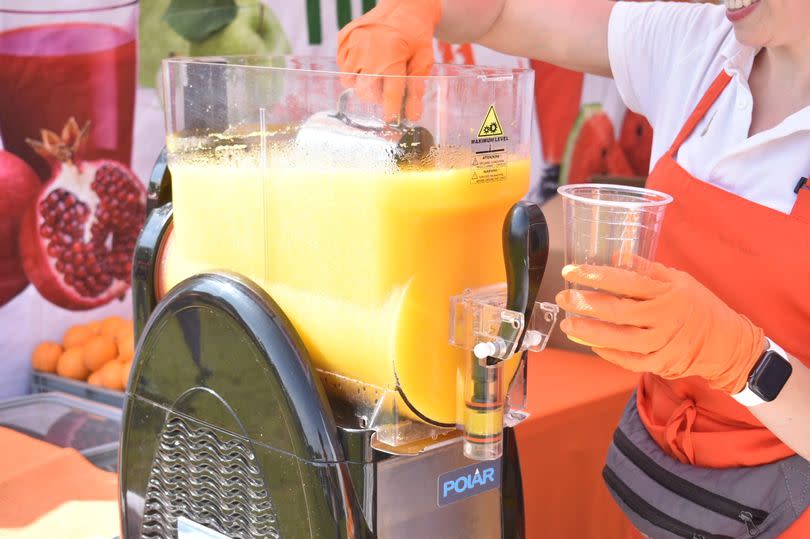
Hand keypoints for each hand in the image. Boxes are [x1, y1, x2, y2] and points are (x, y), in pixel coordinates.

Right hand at [337, 0, 440, 121]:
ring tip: (376, 71)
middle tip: (386, 87)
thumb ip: (416, 88)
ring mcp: (352, 43)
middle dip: (375, 96)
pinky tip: (367, 60)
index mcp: (391, 57)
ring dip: (362, 82)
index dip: (391, 110)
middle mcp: (367, 51)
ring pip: (349, 81)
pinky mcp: (343, 38)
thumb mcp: (423, 61)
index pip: (389, 95)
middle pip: (364, 92)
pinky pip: (342, 65)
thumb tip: (412, 115)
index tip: (391, 120)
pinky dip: (353, 68)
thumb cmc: (416, 34)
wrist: (404, 5)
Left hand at [555, 261, 765, 393]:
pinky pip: (628, 360)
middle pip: (618, 311)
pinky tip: (591, 344)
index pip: (625, 281)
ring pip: (620, 338)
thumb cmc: (700, 307)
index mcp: (667, 292)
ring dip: (590, 332)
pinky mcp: (660, 363)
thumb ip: (647, 269)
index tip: (571, 271)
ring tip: (568, 324)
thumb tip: (617, 255)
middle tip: (563, 298)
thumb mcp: (679, 280)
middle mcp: (664, 318)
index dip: (595, 275)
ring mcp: (662, 343)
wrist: (728, 344)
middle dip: (585, 304)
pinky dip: (607, 352)